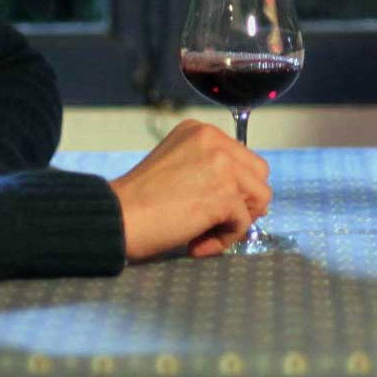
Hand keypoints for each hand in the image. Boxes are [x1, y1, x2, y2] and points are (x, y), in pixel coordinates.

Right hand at [109, 120, 271, 260]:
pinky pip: (243, 224)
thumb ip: (210, 172)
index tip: (205, 206)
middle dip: (243, 203)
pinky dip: (222, 240)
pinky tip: (194, 245)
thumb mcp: (178, 168)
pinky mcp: (224, 193)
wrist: (117, 217)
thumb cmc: (140, 201)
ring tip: (202, 235)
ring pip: (259, 198)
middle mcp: (214, 140)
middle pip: (259, 175)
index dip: (233, 188)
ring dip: (233, 223)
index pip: (242, 158)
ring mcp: (221, 165)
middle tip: (213, 222)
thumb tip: (254, 200)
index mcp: (200, 131)